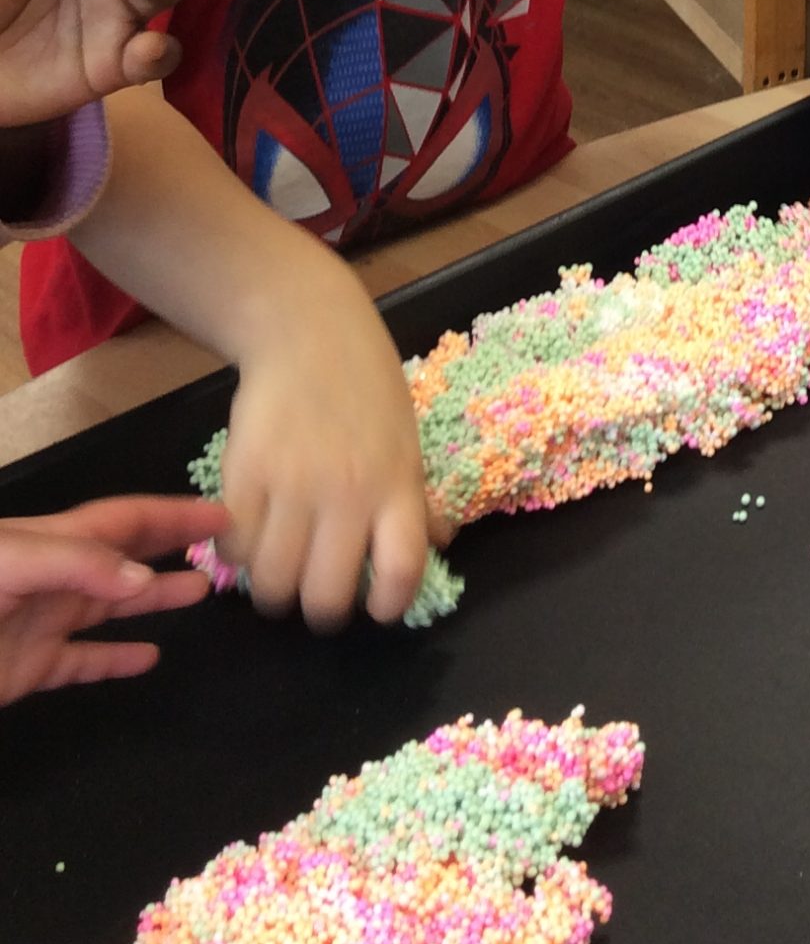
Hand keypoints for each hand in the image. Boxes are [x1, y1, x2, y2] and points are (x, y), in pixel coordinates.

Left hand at [0, 495, 227, 702]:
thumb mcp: (14, 560)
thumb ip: (79, 562)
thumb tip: (143, 579)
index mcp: (54, 541)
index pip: (125, 520)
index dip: (173, 515)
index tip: (221, 514)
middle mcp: (57, 579)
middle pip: (125, 555)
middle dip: (171, 543)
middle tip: (222, 542)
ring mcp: (45, 624)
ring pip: (112, 607)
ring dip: (155, 597)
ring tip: (200, 590)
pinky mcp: (33, 667)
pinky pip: (84, 662)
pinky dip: (117, 660)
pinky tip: (149, 659)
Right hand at [218, 273, 443, 628]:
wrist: (307, 331)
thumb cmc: (366, 387)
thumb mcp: (406, 439)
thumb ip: (416, 498)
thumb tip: (441, 545)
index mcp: (396, 484)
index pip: (402, 569)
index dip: (390, 605)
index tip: (378, 609)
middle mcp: (348, 492)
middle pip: (326, 595)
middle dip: (320, 612)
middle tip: (315, 595)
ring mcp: (292, 485)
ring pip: (273, 583)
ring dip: (274, 589)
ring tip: (279, 570)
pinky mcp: (244, 474)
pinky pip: (233, 548)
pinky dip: (238, 555)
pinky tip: (250, 536)